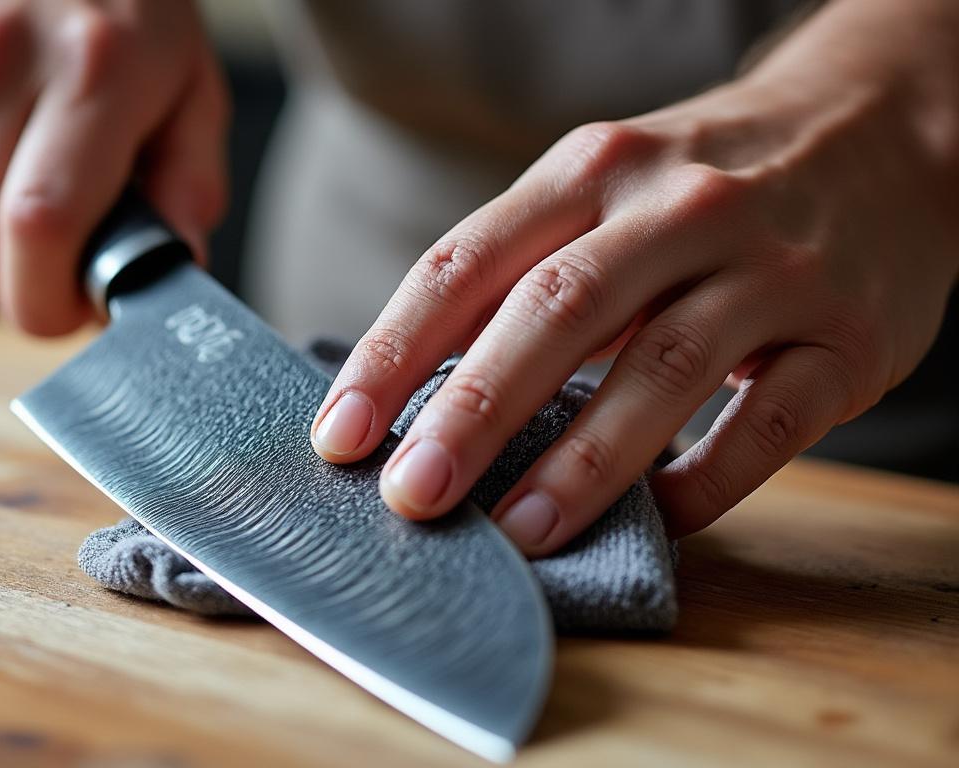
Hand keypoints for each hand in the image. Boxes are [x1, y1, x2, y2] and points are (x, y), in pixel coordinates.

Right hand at [0, 0, 227, 333]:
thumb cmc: (120, 5)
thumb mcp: (188, 78)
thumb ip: (192, 179)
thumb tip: (173, 265)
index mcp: (88, 69)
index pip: (41, 227)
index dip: (53, 301)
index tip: (79, 304)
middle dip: (27, 283)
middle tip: (70, 246)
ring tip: (28, 175)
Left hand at [310, 2, 958, 554]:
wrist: (888, 130)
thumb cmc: (706, 181)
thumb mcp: (606, 187)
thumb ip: (519, 272)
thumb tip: (411, 390)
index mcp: (592, 169)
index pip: (468, 262)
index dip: (393, 353)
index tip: (340, 435)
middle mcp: (677, 208)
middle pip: (555, 311)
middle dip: (472, 411)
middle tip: (411, 496)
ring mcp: (771, 270)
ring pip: (662, 368)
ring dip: (580, 461)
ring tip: (515, 531)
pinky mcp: (850, 337)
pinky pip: (769, 423)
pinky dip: (705, 481)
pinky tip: (654, 521)